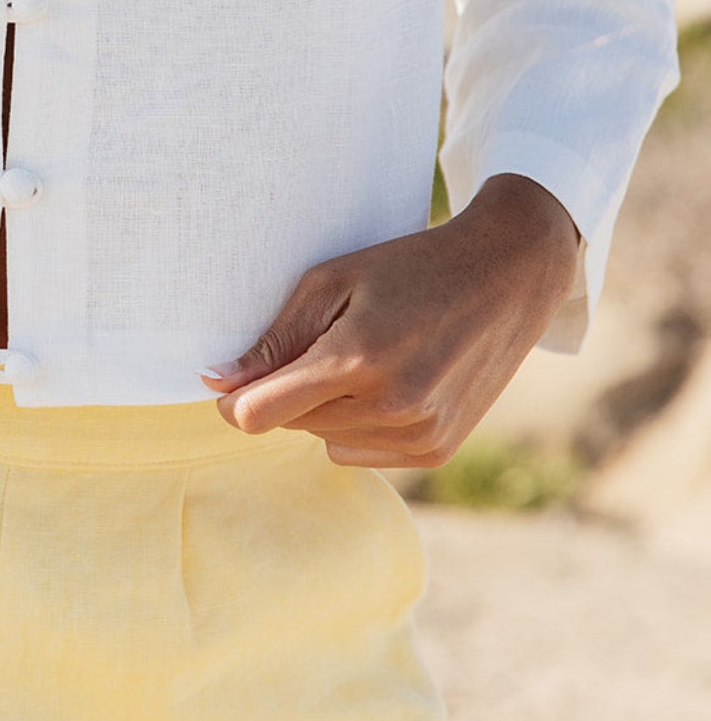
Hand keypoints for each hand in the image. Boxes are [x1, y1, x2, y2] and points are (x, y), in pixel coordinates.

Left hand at [197, 173, 582, 467]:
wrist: (506, 277)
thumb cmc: (409, 267)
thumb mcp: (332, 281)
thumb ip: (274, 338)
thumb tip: (215, 382)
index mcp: (357, 359)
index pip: (259, 413)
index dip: (233, 400)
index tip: (232, 379)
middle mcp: (392, 406)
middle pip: (291, 423)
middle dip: (290, 389)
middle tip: (327, 340)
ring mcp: (419, 434)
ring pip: (325, 440)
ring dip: (327, 408)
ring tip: (367, 356)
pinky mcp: (437, 450)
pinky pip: (361, 452)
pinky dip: (360, 425)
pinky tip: (391, 381)